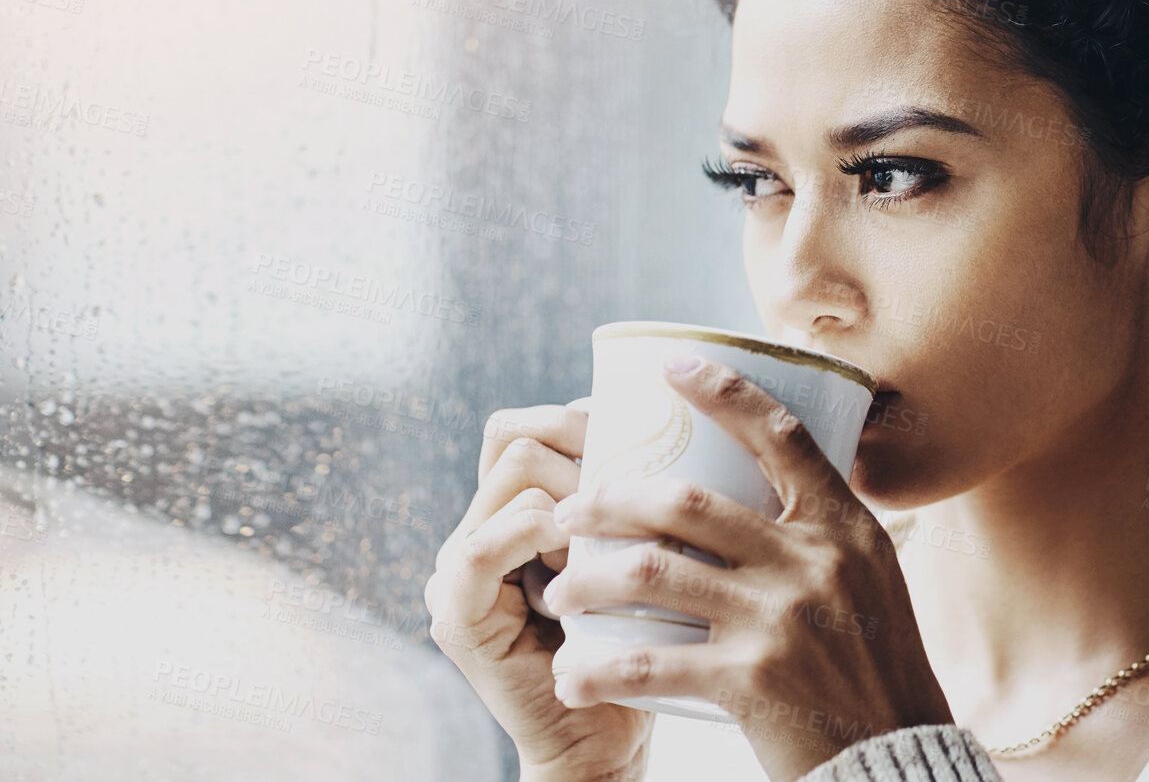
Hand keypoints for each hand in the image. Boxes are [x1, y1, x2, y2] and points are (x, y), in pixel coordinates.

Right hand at [424, 400, 654, 779]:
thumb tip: (684, 426)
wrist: (607, 738)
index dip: (580, 417)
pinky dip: (536, 535)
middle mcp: (475, 530)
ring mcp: (456, 571)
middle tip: (638, 488)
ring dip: (577, 493)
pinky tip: (578, 555)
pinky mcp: (455, 615)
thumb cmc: (639, 642)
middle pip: (517, 437)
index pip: (527, 426)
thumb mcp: (635, 552)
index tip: (642, 440)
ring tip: (618, 535)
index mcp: (510, 511)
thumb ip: (631, 499)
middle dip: (585, 447)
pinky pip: (483, 548)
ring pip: (513, 474)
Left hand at [543, 355, 954, 781]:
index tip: (671, 366)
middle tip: (567, 511)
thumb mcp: (872, 581)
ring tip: (557, 592)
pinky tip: (572, 676)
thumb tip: (774, 481)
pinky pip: (651, 663)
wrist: (897, 758)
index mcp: (844, 527)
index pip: (780, 436)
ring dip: (588, 580)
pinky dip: (600, 670)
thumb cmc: (878, 666)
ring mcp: (780, 619)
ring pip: (651, 575)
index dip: (723, 393)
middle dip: (609, 501)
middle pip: (685, 505)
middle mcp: (812, 562)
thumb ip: (824, 535)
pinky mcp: (751, 681)